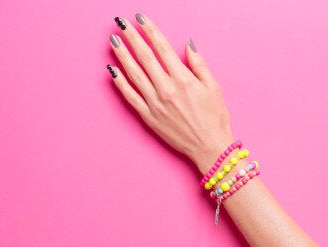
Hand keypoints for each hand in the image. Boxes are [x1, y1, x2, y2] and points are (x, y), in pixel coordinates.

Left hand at [107, 13, 234, 174]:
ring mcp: (155, 103)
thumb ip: (199, 64)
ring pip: (134, 73)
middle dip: (131, 37)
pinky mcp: (149, 117)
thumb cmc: (215, 118)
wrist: (210, 147)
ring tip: (113, 40)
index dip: (150, 30)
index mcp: (183, 79)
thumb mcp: (214, 87)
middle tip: (119, 23)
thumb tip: (187, 45)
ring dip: (122, 55)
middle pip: (144, 56)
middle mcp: (166, 89)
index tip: (140, 19)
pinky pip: (130, 96)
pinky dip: (120, 82)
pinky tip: (112, 70)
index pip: (162, 48)